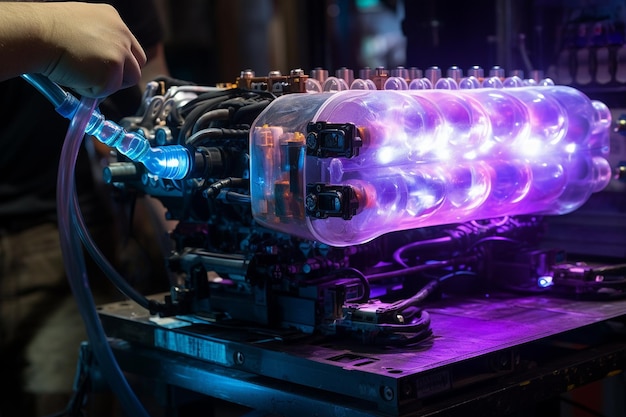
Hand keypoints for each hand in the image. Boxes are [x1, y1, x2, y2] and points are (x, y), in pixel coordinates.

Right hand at [0, 2, 146, 97]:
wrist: (36, 34)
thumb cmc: (47, 31)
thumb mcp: (81, 27)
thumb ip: (98, 41)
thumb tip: (101, 63)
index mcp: (113, 19)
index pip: (131, 48)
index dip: (122, 62)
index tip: (109, 70)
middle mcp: (122, 34)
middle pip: (136, 65)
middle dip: (121, 76)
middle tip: (99, 79)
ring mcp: (120, 53)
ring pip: (127, 80)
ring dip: (107, 84)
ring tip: (82, 74)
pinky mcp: (113, 71)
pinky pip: (107, 90)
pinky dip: (92, 90)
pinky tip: (75, 76)